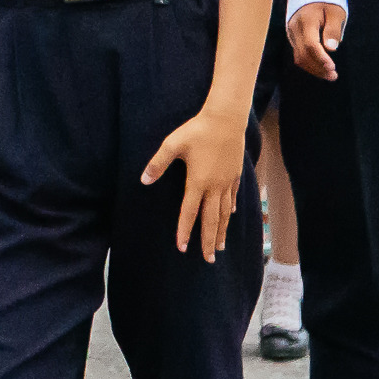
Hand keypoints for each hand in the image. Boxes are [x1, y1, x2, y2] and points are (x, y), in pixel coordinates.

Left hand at [140, 107, 243, 261]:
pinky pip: (232, 196)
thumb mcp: (172, 144)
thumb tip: (143, 180)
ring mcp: (227, 181)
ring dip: (221, 230)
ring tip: (220, 246)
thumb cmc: (197, 130)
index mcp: (198, 182)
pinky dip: (229, 208)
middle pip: (211, 219)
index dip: (185, 231)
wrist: (226, 119)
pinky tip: (230, 215)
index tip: (182, 248)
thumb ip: (158, 163)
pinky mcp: (235, 174)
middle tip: (208, 259)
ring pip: (224, 212)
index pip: (189, 212)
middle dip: (208, 240)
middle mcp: (215, 186)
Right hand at [287, 1, 346, 82]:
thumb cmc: (327, 2)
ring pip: (299, 57)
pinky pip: (298, 54)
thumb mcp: (335, 12)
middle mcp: (295, 29)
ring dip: (313, 68)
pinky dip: (309, 64)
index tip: (332, 67)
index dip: (321, 58)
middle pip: (303, 54)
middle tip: (333, 76)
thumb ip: (333, 30)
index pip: (311, 44)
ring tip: (329, 75)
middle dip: (318, 67)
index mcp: (306, 21)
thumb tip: (331, 48)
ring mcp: (291, 34)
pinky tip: (320, 68)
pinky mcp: (292, 37)